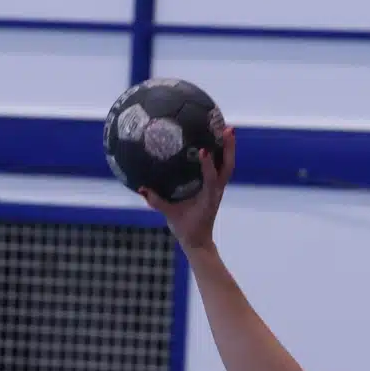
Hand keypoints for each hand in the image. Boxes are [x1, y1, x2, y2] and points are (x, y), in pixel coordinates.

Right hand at [139, 125, 234, 254]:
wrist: (198, 241)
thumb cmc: (186, 229)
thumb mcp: (170, 215)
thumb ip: (157, 201)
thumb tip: (141, 188)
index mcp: (208, 198)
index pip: (210, 179)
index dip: (208, 165)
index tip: (203, 150)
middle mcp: (216, 191)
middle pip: (227, 167)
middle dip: (228, 148)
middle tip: (227, 129)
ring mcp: (218, 189)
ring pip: (228, 166)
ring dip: (229, 149)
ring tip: (226, 129)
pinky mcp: (217, 188)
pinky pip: (222, 168)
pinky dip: (222, 154)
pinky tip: (216, 141)